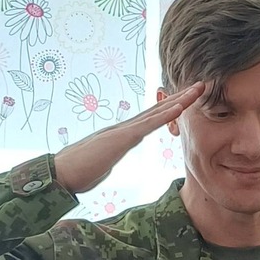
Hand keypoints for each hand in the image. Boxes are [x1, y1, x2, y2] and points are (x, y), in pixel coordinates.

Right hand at [53, 81, 204, 195]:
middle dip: (180, 98)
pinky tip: (180, 107)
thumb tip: (105, 164)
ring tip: (198, 89)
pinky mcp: (122, 138)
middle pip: (157, 110)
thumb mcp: (99, 167)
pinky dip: (166, 115)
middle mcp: (124, 128)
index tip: (185, 100)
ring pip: (157, 112)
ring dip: (180, 100)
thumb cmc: (76, 173)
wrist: (60, 174)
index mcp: (120, 135)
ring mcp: (123, 131)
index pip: (150, 119)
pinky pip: (149, 124)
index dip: (168, 108)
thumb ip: (105, 161)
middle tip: (200, 86)